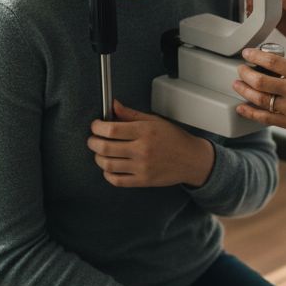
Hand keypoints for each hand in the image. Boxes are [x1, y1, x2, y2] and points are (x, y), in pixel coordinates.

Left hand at [88, 100, 213, 187]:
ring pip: (108, 164)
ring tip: (100, 152)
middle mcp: (142, 149)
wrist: (192, 159)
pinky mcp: (143, 180)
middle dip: (93, 142)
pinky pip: (117, 180)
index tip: (96, 126)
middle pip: (105, 147)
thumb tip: (113, 105)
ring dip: (98, 158)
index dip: (97, 127)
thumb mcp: (154, 121)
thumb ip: (131, 114)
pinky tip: (109, 168)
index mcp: (145, 131)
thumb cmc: (174, 139)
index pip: (111, 129)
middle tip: (92, 139)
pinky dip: (107, 174)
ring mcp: (142, 167)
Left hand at [233, 48, 285, 151]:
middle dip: (244, 73)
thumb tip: (273, 66)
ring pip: (260, 98)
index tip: (246, 53)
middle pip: (260, 80)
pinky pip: (265, 118)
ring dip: (244, 90)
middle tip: (239, 69)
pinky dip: (250, 112)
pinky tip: (241, 107)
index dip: (254, 56)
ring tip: (237, 85)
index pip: (272, 60)